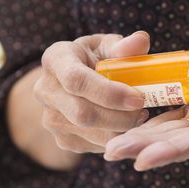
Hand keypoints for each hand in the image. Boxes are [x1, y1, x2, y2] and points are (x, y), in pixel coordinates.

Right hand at [34, 32, 149, 153]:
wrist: (72, 83)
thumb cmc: (95, 60)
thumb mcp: (107, 46)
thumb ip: (124, 46)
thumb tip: (141, 42)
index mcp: (55, 59)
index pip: (76, 80)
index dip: (109, 93)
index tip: (137, 98)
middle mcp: (45, 90)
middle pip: (83, 114)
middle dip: (120, 117)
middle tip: (143, 111)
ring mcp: (50, 118)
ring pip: (90, 134)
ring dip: (120, 130)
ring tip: (137, 116)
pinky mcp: (61, 139)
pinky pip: (92, 146)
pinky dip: (114, 138)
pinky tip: (123, 125)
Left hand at [104, 85, 188, 170]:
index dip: (169, 152)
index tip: (140, 161)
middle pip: (174, 142)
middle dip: (141, 148)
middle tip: (107, 152)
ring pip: (170, 132)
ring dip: (140, 138)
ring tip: (109, 144)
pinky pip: (177, 119)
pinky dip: (154, 123)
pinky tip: (132, 124)